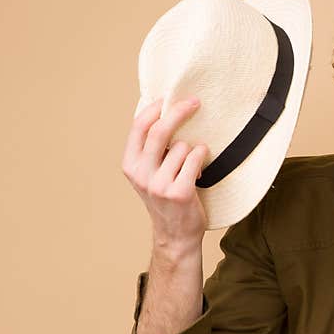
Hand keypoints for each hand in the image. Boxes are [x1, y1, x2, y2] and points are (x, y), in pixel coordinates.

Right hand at [121, 96, 209, 252]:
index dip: (154, 108)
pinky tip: (200, 171)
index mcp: (130, 165)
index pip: (138, 127)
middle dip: (179, 111)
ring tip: (193, 167)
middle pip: (160, 131)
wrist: (176, 235)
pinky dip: (202, 157)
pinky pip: (195, 158)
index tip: (168, 97)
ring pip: (183, 146)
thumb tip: (162, 111)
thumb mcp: (149, 173)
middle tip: (195, 102)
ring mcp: (159, 184)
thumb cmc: (166, 199)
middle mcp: (141, 174)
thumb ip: (151, 149)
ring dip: (194, 150)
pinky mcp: (179, 192)